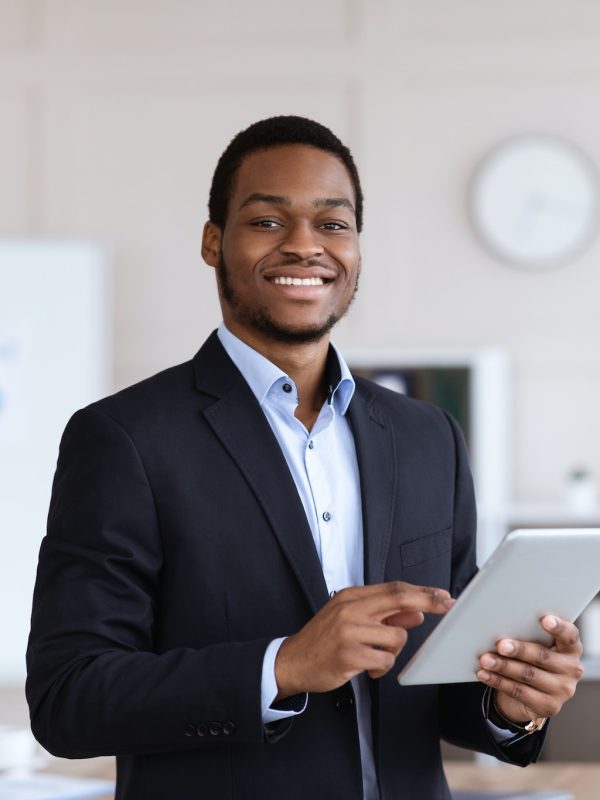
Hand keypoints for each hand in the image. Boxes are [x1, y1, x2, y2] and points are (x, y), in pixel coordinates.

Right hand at [275, 581, 453, 698]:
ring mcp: (349, 631)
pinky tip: (369, 668)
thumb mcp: (350, 620)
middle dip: (428, 601)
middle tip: (448, 605)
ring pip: (397, 637)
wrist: (292, 661)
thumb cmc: (323, 640)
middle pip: (399, 599)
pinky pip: (384, 660)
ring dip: (394, 651)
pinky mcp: (349, 655)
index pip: (394, 588)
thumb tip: (416, 614)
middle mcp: (350, 609)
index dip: (422, 592)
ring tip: (376, 656)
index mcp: (351, 597)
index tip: (443, 596)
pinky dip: (382, 667)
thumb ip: (383, 616)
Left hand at [476, 615, 583, 724]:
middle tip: (500, 645)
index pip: (569, 635)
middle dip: (519, 650)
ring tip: (485, 660)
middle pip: (542, 656)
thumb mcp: (537, 645)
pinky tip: (485, 674)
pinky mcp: (548, 706)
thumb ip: (529, 636)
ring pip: (528, 674)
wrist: (534, 695)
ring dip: (503, 666)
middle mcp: (571, 669)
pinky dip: (498, 681)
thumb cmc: (533, 659)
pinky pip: (519, 691)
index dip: (559, 627)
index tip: (545, 619)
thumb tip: (501, 627)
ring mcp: (562, 690)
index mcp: (571, 649)